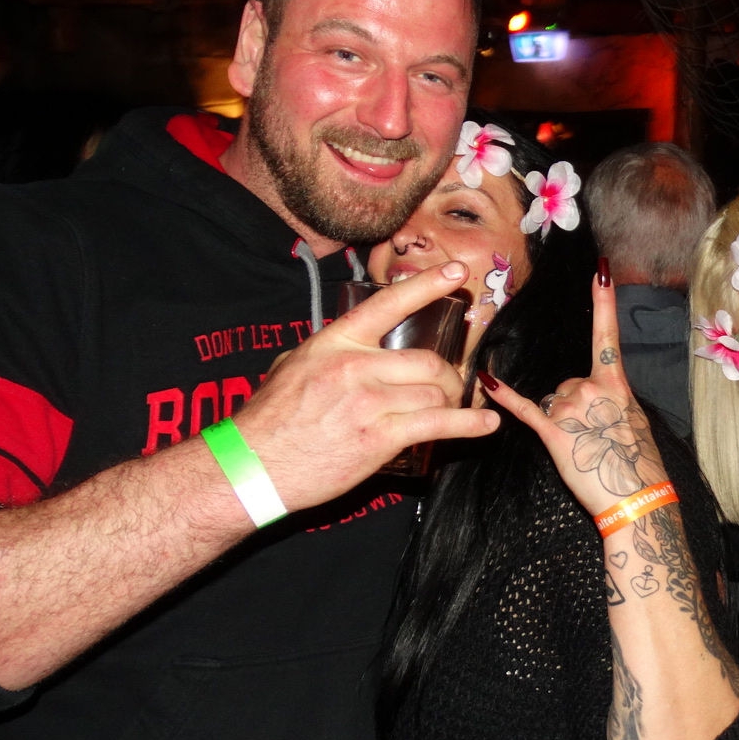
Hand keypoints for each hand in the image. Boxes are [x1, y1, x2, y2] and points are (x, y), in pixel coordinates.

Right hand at [230, 262, 499, 511]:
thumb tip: (343, 348)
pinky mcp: (378, 439)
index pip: (389, 304)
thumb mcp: (290, 367)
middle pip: (428, 362)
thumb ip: (323, 353)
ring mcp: (368, 403)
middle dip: (449, 376)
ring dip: (452, 403)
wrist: (252, 466)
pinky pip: (437, 426)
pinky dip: (468, 425)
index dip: (427, 286)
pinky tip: (486, 425)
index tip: (456, 273)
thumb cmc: (268, 420)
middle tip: (451, 387)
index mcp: (334, 342)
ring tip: (456, 409)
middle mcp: (354, 366)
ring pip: (435, 393)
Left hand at [479, 273, 666, 516]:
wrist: (636, 498)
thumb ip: (613, 400)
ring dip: (563, 421)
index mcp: (617, 384)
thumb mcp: (635, 421)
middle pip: (569, 383)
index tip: (600, 272)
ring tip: (583, 447)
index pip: (608, 336)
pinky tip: (487, 381)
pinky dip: (504, 396)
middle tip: (596, 436)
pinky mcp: (553, 432)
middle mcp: (591, 388)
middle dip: (577, 406)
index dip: (604, 302)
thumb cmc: (640, 464)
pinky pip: (525, 409)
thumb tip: (596, 397)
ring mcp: (570, 409)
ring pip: (554, 401)